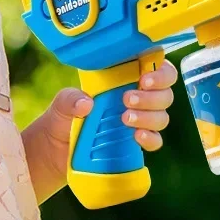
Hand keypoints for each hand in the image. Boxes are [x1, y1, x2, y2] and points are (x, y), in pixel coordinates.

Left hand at [33, 60, 178, 185]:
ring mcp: (137, 120)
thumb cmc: (61, 119)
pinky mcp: (135, 143)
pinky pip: (155, 140)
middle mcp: (134, 95)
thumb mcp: (61, 104)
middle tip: (128, 99)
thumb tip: (87, 104)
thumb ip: (70, 99)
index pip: (154, 67)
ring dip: (149, 116)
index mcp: (121, 77)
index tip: (145, 80)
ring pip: (162, 115)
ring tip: (126, 119)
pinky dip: (151, 138)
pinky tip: (137, 136)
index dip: (159, 72)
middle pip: (164, 93)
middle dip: (152, 96)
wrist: (55, 153)